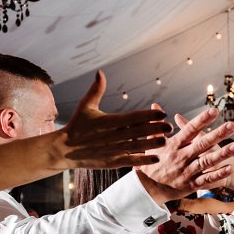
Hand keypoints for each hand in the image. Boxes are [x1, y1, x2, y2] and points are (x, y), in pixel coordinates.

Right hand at [51, 71, 171, 169]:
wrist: (63, 149)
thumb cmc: (77, 126)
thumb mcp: (85, 106)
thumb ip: (96, 90)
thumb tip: (100, 72)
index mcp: (108, 121)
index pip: (132, 117)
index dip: (148, 115)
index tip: (161, 113)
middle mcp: (112, 136)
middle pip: (137, 132)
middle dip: (154, 129)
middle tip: (170, 126)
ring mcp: (112, 150)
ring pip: (135, 147)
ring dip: (151, 144)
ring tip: (165, 141)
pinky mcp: (111, 161)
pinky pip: (129, 160)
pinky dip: (142, 160)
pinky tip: (155, 158)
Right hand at [136, 107, 233, 202]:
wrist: (148, 188)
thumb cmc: (152, 161)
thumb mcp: (152, 142)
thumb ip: (157, 124)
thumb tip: (155, 105)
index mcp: (174, 145)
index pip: (190, 130)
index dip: (202, 120)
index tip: (214, 111)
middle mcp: (181, 157)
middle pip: (202, 144)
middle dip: (217, 135)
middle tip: (232, 126)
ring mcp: (187, 171)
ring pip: (207, 162)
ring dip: (222, 154)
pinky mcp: (191, 184)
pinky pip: (206, 179)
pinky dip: (218, 174)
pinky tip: (230, 168)